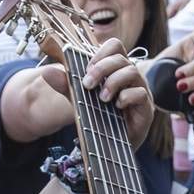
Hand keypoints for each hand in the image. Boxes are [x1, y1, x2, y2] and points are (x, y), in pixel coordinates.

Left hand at [39, 37, 154, 146]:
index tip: (86, 69)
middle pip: (121, 57)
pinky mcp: (146, 107)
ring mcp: (140, 90)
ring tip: (102, 98)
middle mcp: (130, 76)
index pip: (114, 46)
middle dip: (102, 68)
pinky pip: (140, 93)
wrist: (110, 148)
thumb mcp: (79, 99)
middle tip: (88, 85)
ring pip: (132, 71)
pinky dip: (126, 97)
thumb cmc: (99, 118)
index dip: (100, 53)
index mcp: (115, 69)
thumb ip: (67, 85)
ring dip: (113, 82)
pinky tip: (116, 106)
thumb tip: (47, 71)